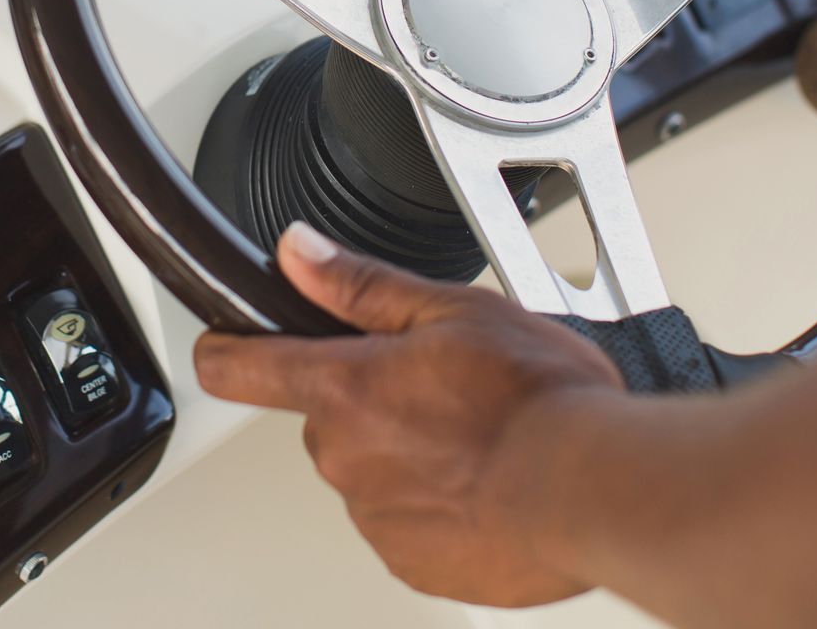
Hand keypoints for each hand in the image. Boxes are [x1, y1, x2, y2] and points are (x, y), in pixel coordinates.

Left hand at [194, 222, 624, 607]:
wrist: (595, 489)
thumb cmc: (537, 399)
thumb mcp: (451, 308)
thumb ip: (361, 285)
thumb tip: (298, 252)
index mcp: (344, 385)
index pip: (239, 367)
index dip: (224, 350)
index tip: (221, 346)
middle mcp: (346, 457)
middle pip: (330, 416)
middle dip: (374, 400)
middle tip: (441, 388)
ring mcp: (376, 518)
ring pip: (374, 471)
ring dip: (412, 453)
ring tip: (481, 437)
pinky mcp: (414, 564)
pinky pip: (408, 525)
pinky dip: (440, 504)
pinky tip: (490, 482)